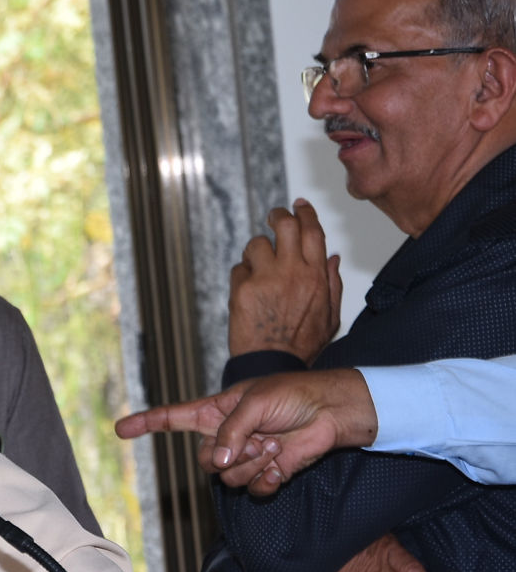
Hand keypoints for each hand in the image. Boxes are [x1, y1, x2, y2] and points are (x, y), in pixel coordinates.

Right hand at [114, 369, 379, 496]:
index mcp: (216, 411)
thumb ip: (230, 432)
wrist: (334, 413)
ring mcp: (246, 457)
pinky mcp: (268, 474)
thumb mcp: (255, 403)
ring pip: (228, 477)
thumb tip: (217, 463)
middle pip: (204, 459)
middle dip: (228, 454)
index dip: (146, 423)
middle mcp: (226, 436)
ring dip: (253, 464)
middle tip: (258, 439)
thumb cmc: (295, 395)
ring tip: (275, 445)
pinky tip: (283, 463)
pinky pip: (253, 490)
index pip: (173, 418)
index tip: (120, 429)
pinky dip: (268, 479)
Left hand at [228, 200, 341, 361]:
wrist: (273, 366)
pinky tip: (249, 290)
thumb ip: (332, 283)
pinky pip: (239, 268)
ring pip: (257, 244)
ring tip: (260, 266)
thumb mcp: (330, 315)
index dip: (305, 213)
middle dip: (278, 216)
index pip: (312, 230)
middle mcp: (291, 272)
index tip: (299, 206)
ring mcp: (265, 279)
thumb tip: (333, 257)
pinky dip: (243, 275)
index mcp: (315, 276)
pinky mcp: (242, 289)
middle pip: (284, 225)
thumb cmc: (301, 344)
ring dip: (257, 250)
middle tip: (275, 216)